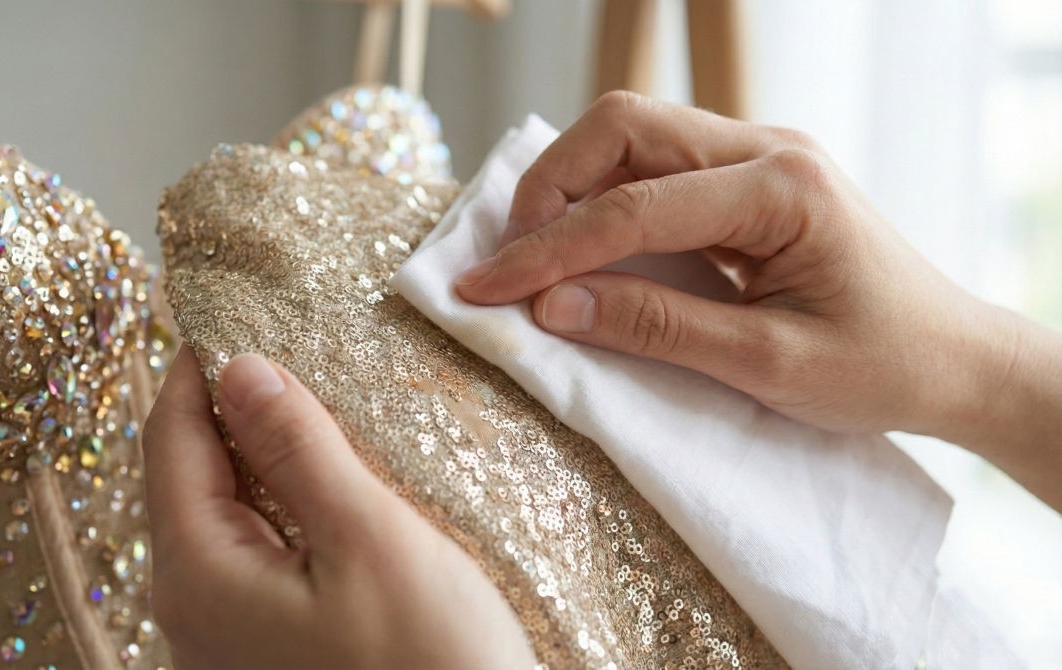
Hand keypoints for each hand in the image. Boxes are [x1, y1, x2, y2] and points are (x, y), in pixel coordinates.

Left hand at [143, 347, 535, 669]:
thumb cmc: (431, 666)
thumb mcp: (370, 541)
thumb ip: (298, 451)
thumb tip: (240, 370)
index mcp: (200, 575)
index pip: (169, 440)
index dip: (193, 369)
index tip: (225, 312)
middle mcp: (193, 610)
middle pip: (187, 477)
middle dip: (226, 406)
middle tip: (279, 346)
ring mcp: (226, 637)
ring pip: (222, 514)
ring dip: (257, 453)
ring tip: (308, 403)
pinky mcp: (266, 649)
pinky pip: (252, 552)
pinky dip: (278, 501)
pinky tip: (324, 482)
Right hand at [455, 91, 1061, 510]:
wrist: (953, 360)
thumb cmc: (879, 367)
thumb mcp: (767, 364)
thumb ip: (658, 328)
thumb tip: (553, 308)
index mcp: (782, 187)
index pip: (634, 205)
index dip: (548, 250)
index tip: (483, 289)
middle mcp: (768, 149)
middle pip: (625, 124)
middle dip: (551, 186)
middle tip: (509, 261)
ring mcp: (759, 156)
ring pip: (634, 134)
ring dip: (571, 186)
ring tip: (533, 254)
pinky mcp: (748, 179)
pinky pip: (656, 166)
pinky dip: (604, 198)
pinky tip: (582, 244)